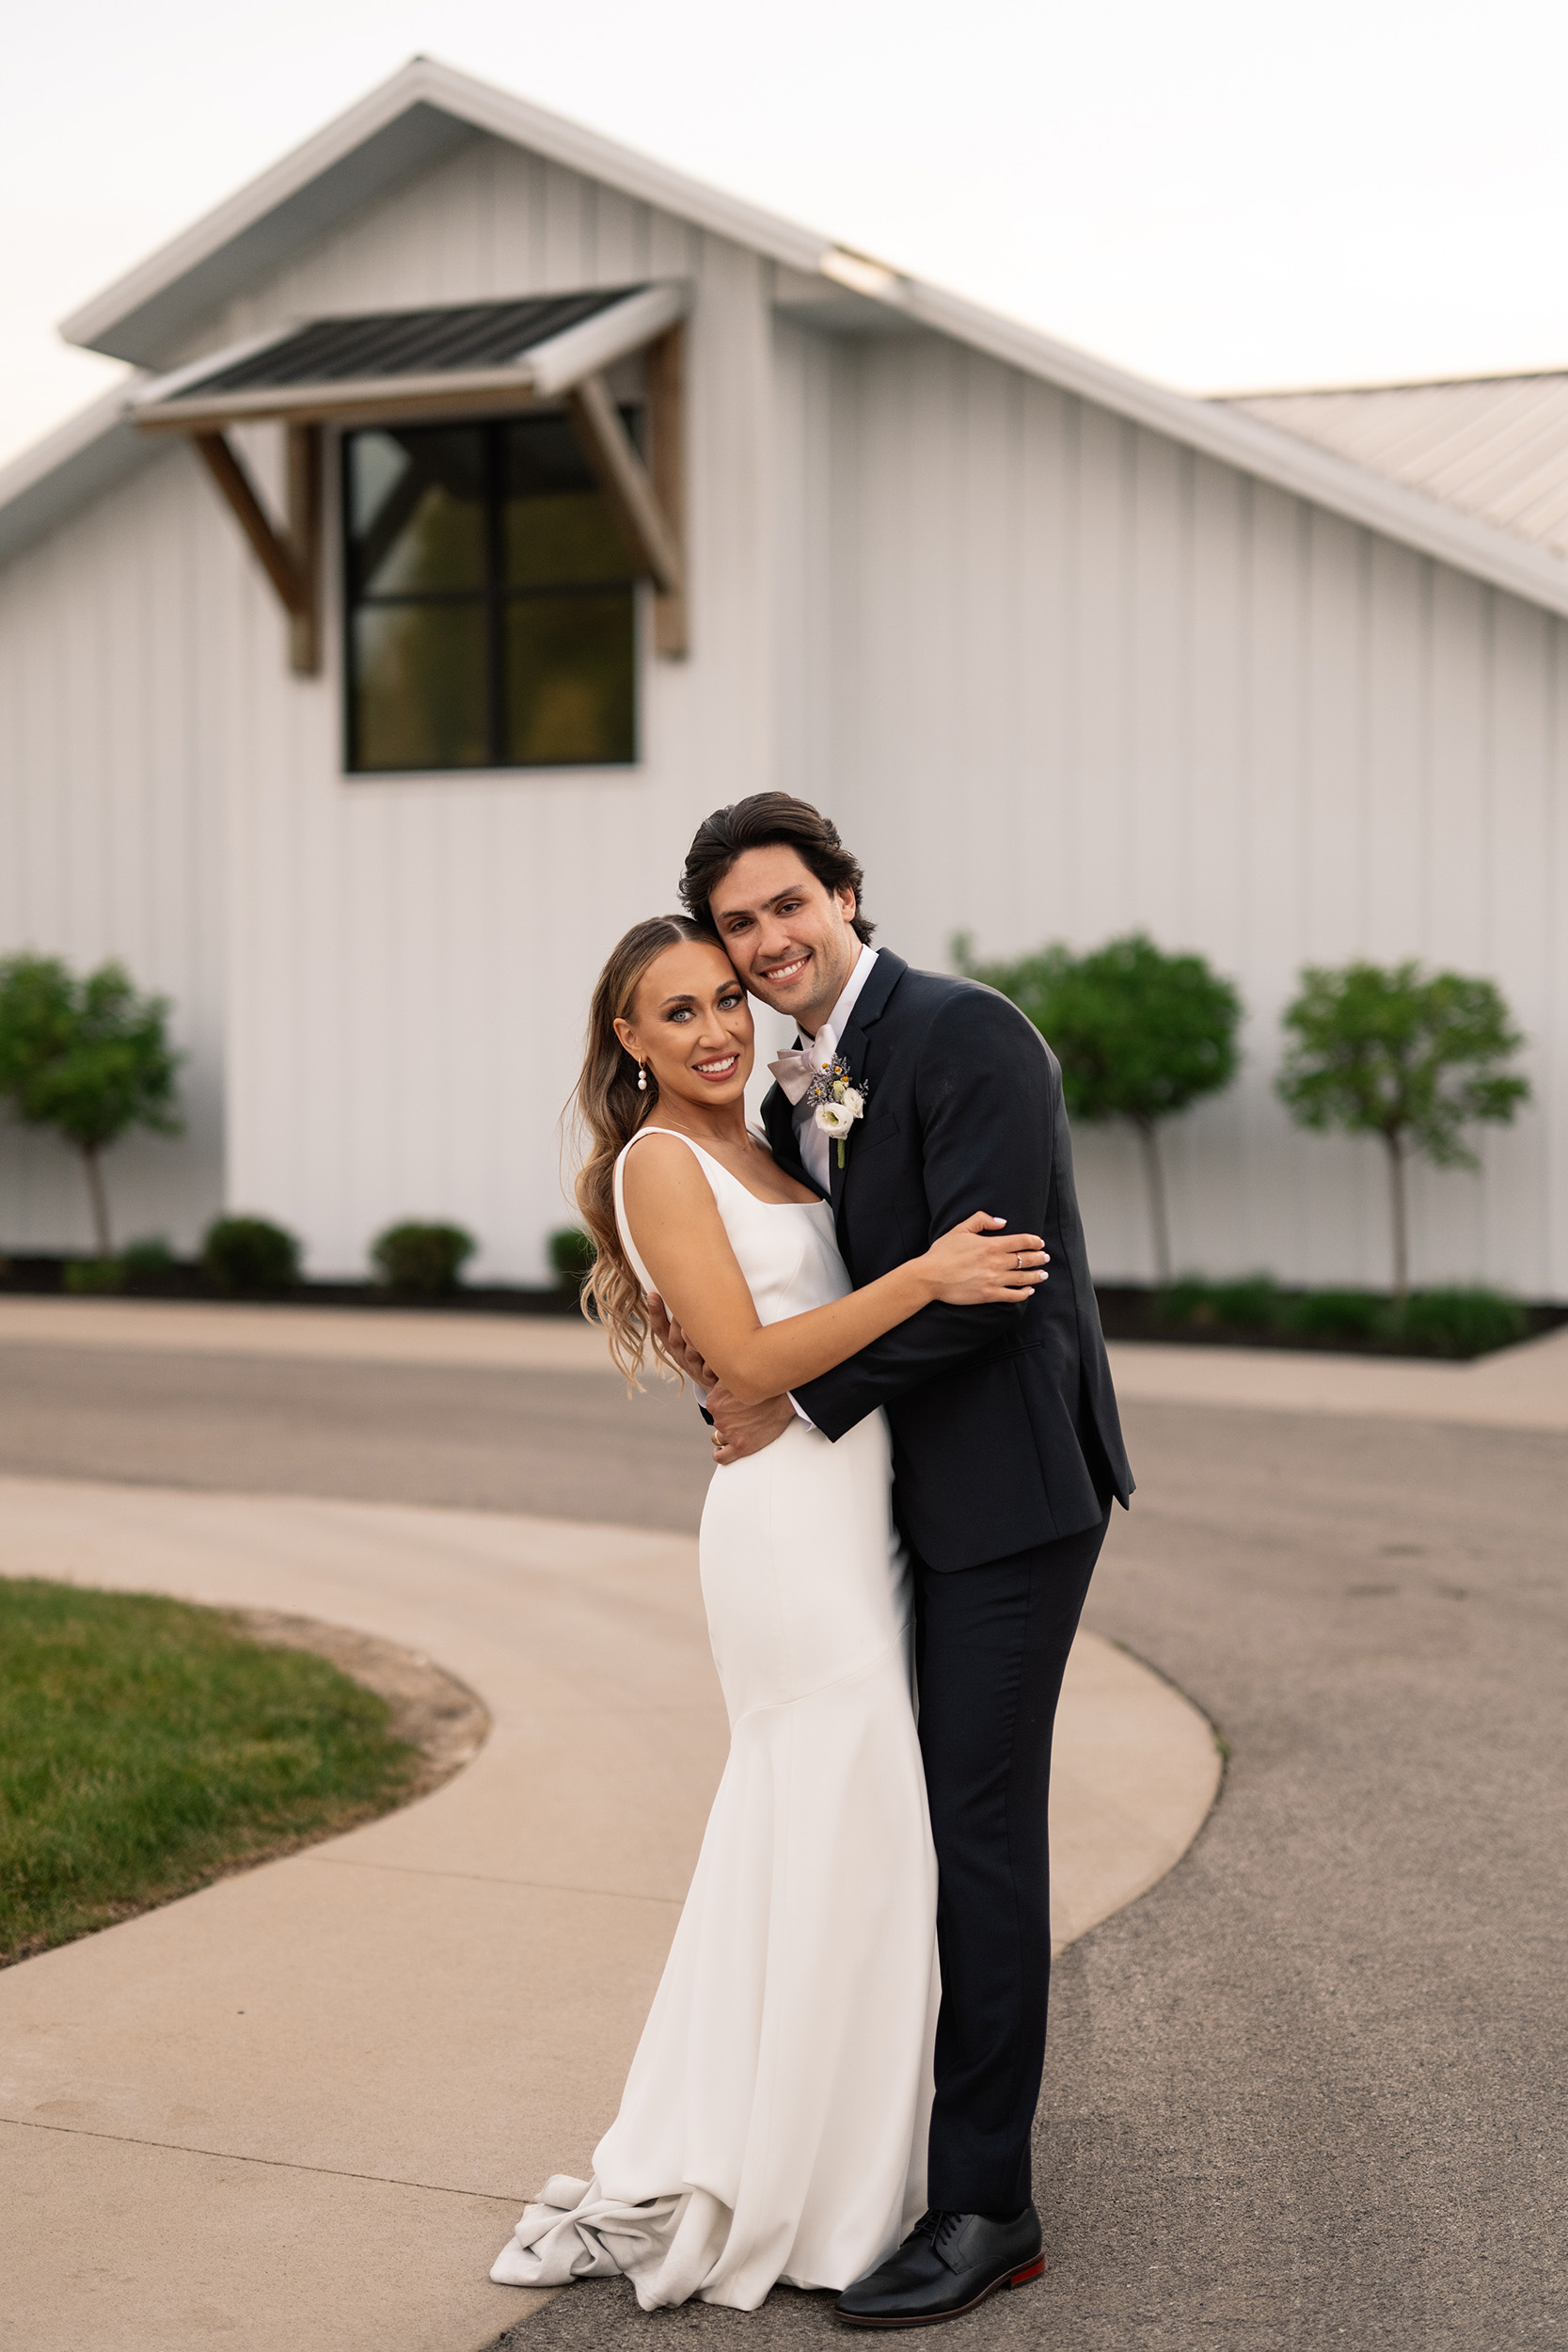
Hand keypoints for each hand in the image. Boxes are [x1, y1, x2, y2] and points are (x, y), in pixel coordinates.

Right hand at [646, 1293, 715, 1389]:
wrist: (716, 1381)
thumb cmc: (703, 1353)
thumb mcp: (690, 1336)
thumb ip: (686, 1316)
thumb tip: (679, 1288)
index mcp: (674, 1345)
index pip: (660, 1329)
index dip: (655, 1313)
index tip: (653, 1295)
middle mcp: (682, 1356)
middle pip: (675, 1340)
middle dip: (677, 1324)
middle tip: (681, 1309)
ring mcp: (695, 1368)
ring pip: (691, 1353)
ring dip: (692, 1341)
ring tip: (693, 1329)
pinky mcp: (709, 1377)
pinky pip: (710, 1368)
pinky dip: (711, 1362)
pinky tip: (718, 1352)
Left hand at [706, 1382, 795, 1465]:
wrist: (785, 1397)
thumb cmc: (764, 1385)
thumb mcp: (737, 1375)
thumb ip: (723, 1380)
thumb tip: (718, 1380)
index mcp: (714, 1401)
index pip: (713, 1408)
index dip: (723, 1407)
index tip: (732, 1406)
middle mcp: (719, 1418)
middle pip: (718, 1421)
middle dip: (728, 1419)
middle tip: (742, 1414)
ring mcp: (730, 1433)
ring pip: (719, 1437)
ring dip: (726, 1434)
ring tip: (737, 1430)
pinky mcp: (741, 1446)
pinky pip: (722, 1456)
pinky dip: (720, 1454)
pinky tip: (722, 1450)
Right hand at [922, 1212, 1048, 1305]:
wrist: (930, 1277)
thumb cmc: (943, 1252)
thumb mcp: (960, 1229)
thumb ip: (982, 1220)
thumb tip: (1002, 1222)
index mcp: (991, 1245)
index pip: (1021, 1241)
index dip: (1034, 1242)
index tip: (1040, 1243)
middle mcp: (996, 1263)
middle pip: (1025, 1259)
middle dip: (1039, 1258)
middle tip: (1046, 1258)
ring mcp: (993, 1280)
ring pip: (1023, 1278)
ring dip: (1036, 1276)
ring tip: (1043, 1274)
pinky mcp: (988, 1294)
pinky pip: (1012, 1295)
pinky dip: (1024, 1293)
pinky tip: (1029, 1291)